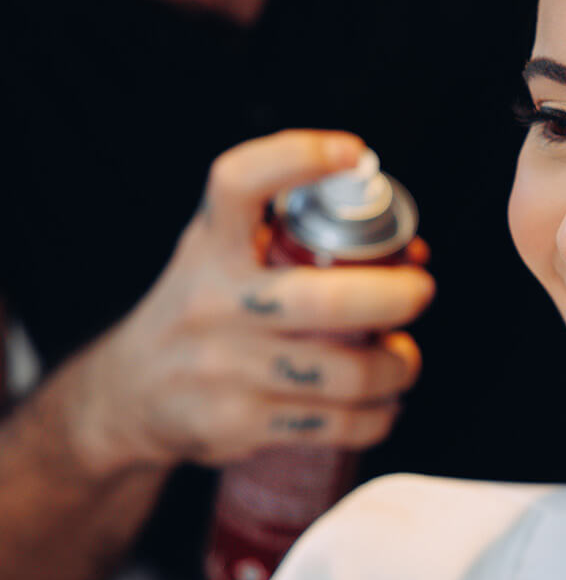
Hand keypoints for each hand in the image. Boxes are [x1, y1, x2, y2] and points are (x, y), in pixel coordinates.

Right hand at [69, 131, 433, 474]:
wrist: (131, 394)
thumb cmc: (201, 311)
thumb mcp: (222, 256)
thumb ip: (295, 239)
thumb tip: (408, 253)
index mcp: (211, 247)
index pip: (239, 184)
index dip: (297, 157)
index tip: (353, 155)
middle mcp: (211, 303)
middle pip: (326, 300)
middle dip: (396, 298)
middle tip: (419, 293)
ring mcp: (223, 368)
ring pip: (345, 373)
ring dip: (397, 367)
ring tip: (402, 360)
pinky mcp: (236, 424)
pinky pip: (335, 424)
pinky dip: (377, 418)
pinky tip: (382, 406)